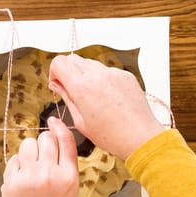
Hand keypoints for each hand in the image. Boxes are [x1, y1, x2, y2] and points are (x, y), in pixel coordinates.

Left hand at [0, 116, 78, 196]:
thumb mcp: (70, 191)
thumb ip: (65, 166)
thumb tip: (56, 140)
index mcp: (69, 177)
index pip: (66, 141)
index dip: (59, 127)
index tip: (53, 121)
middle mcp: (51, 173)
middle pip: (46, 139)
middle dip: (43, 144)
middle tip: (42, 157)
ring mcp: (30, 176)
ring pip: (28, 143)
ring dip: (29, 150)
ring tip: (30, 166)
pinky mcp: (13, 179)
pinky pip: (15, 158)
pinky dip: (18, 164)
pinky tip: (21, 178)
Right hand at [49, 54, 166, 159]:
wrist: (140, 137)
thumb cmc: (111, 135)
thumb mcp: (80, 121)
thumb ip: (67, 98)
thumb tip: (57, 85)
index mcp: (82, 87)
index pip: (59, 62)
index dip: (54, 73)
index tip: (58, 85)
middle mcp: (97, 75)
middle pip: (73, 59)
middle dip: (68, 72)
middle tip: (73, 91)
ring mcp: (113, 73)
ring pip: (90, 63)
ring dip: (85, 75)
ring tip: (92, 97)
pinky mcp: (125, 75)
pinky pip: (107, 71)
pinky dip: (102, 79)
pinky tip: (108, 98)